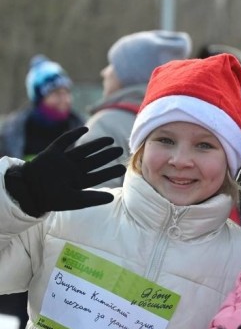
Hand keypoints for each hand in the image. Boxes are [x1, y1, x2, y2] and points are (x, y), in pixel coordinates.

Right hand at [3, 126, 125, 216]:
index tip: (123, 167)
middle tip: (121, 150)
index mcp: (78, 181)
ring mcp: (63, 161)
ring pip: (83, 150)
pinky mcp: (52, 153)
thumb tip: (112, 198)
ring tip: (111, 140)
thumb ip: (93, 198)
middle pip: (94, 161)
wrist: (29, 192)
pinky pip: (64, 141)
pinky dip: (73, 134)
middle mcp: (73, 170)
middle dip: (107, 155)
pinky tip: (85, 129)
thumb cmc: (52, 198)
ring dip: (96, 145)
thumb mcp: (75, 200)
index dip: (110, 171)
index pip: (98, 175)